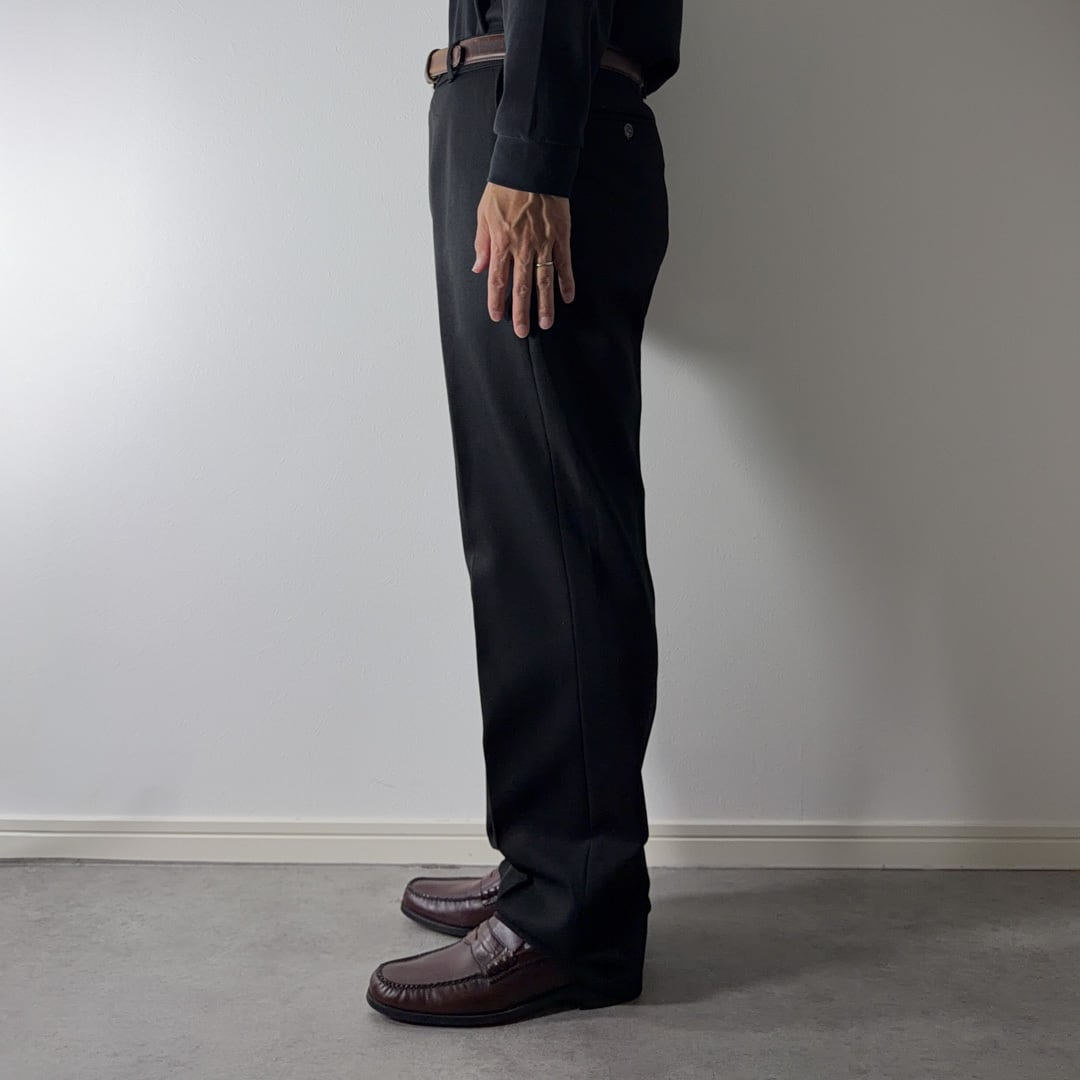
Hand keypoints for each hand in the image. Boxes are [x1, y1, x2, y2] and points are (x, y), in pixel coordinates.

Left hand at [472, 182, 575, 337]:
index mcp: (501, 242)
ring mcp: (543, 243)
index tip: (497, 316)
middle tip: (522, 332)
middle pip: (520, 287)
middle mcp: (522, 247)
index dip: (496, 300)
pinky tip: (567, 297)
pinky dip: (566, 282)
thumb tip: (478, 268)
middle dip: (521, 312)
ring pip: (544, 281)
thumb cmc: (504, 188)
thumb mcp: (484, 213)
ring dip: (545, 305)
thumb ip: (482, 243)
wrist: (531, 166)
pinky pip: (564, 264)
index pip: (497, 279)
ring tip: (546, 323)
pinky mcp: (560, 236)